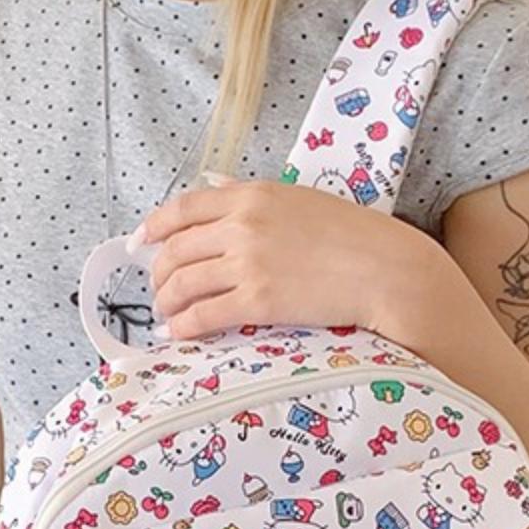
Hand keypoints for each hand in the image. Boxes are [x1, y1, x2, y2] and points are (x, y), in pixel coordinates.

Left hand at [142, 177, 451, 341]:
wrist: (385, 269)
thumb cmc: (355, 238)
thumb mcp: (301, 202)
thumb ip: (259, 204)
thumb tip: (225, 203)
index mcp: (252, 195)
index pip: (185, 207)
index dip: (155, 227)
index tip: (142, 242)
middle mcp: (242, 225)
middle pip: (177, 248)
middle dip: (159, 272)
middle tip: (159, 288)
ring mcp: (248, 263)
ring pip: (184, 282)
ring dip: (168, 301)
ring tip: (167, 314)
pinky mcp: (258, 301)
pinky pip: (204, 314)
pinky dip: (184, 326)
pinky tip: (180, 333)